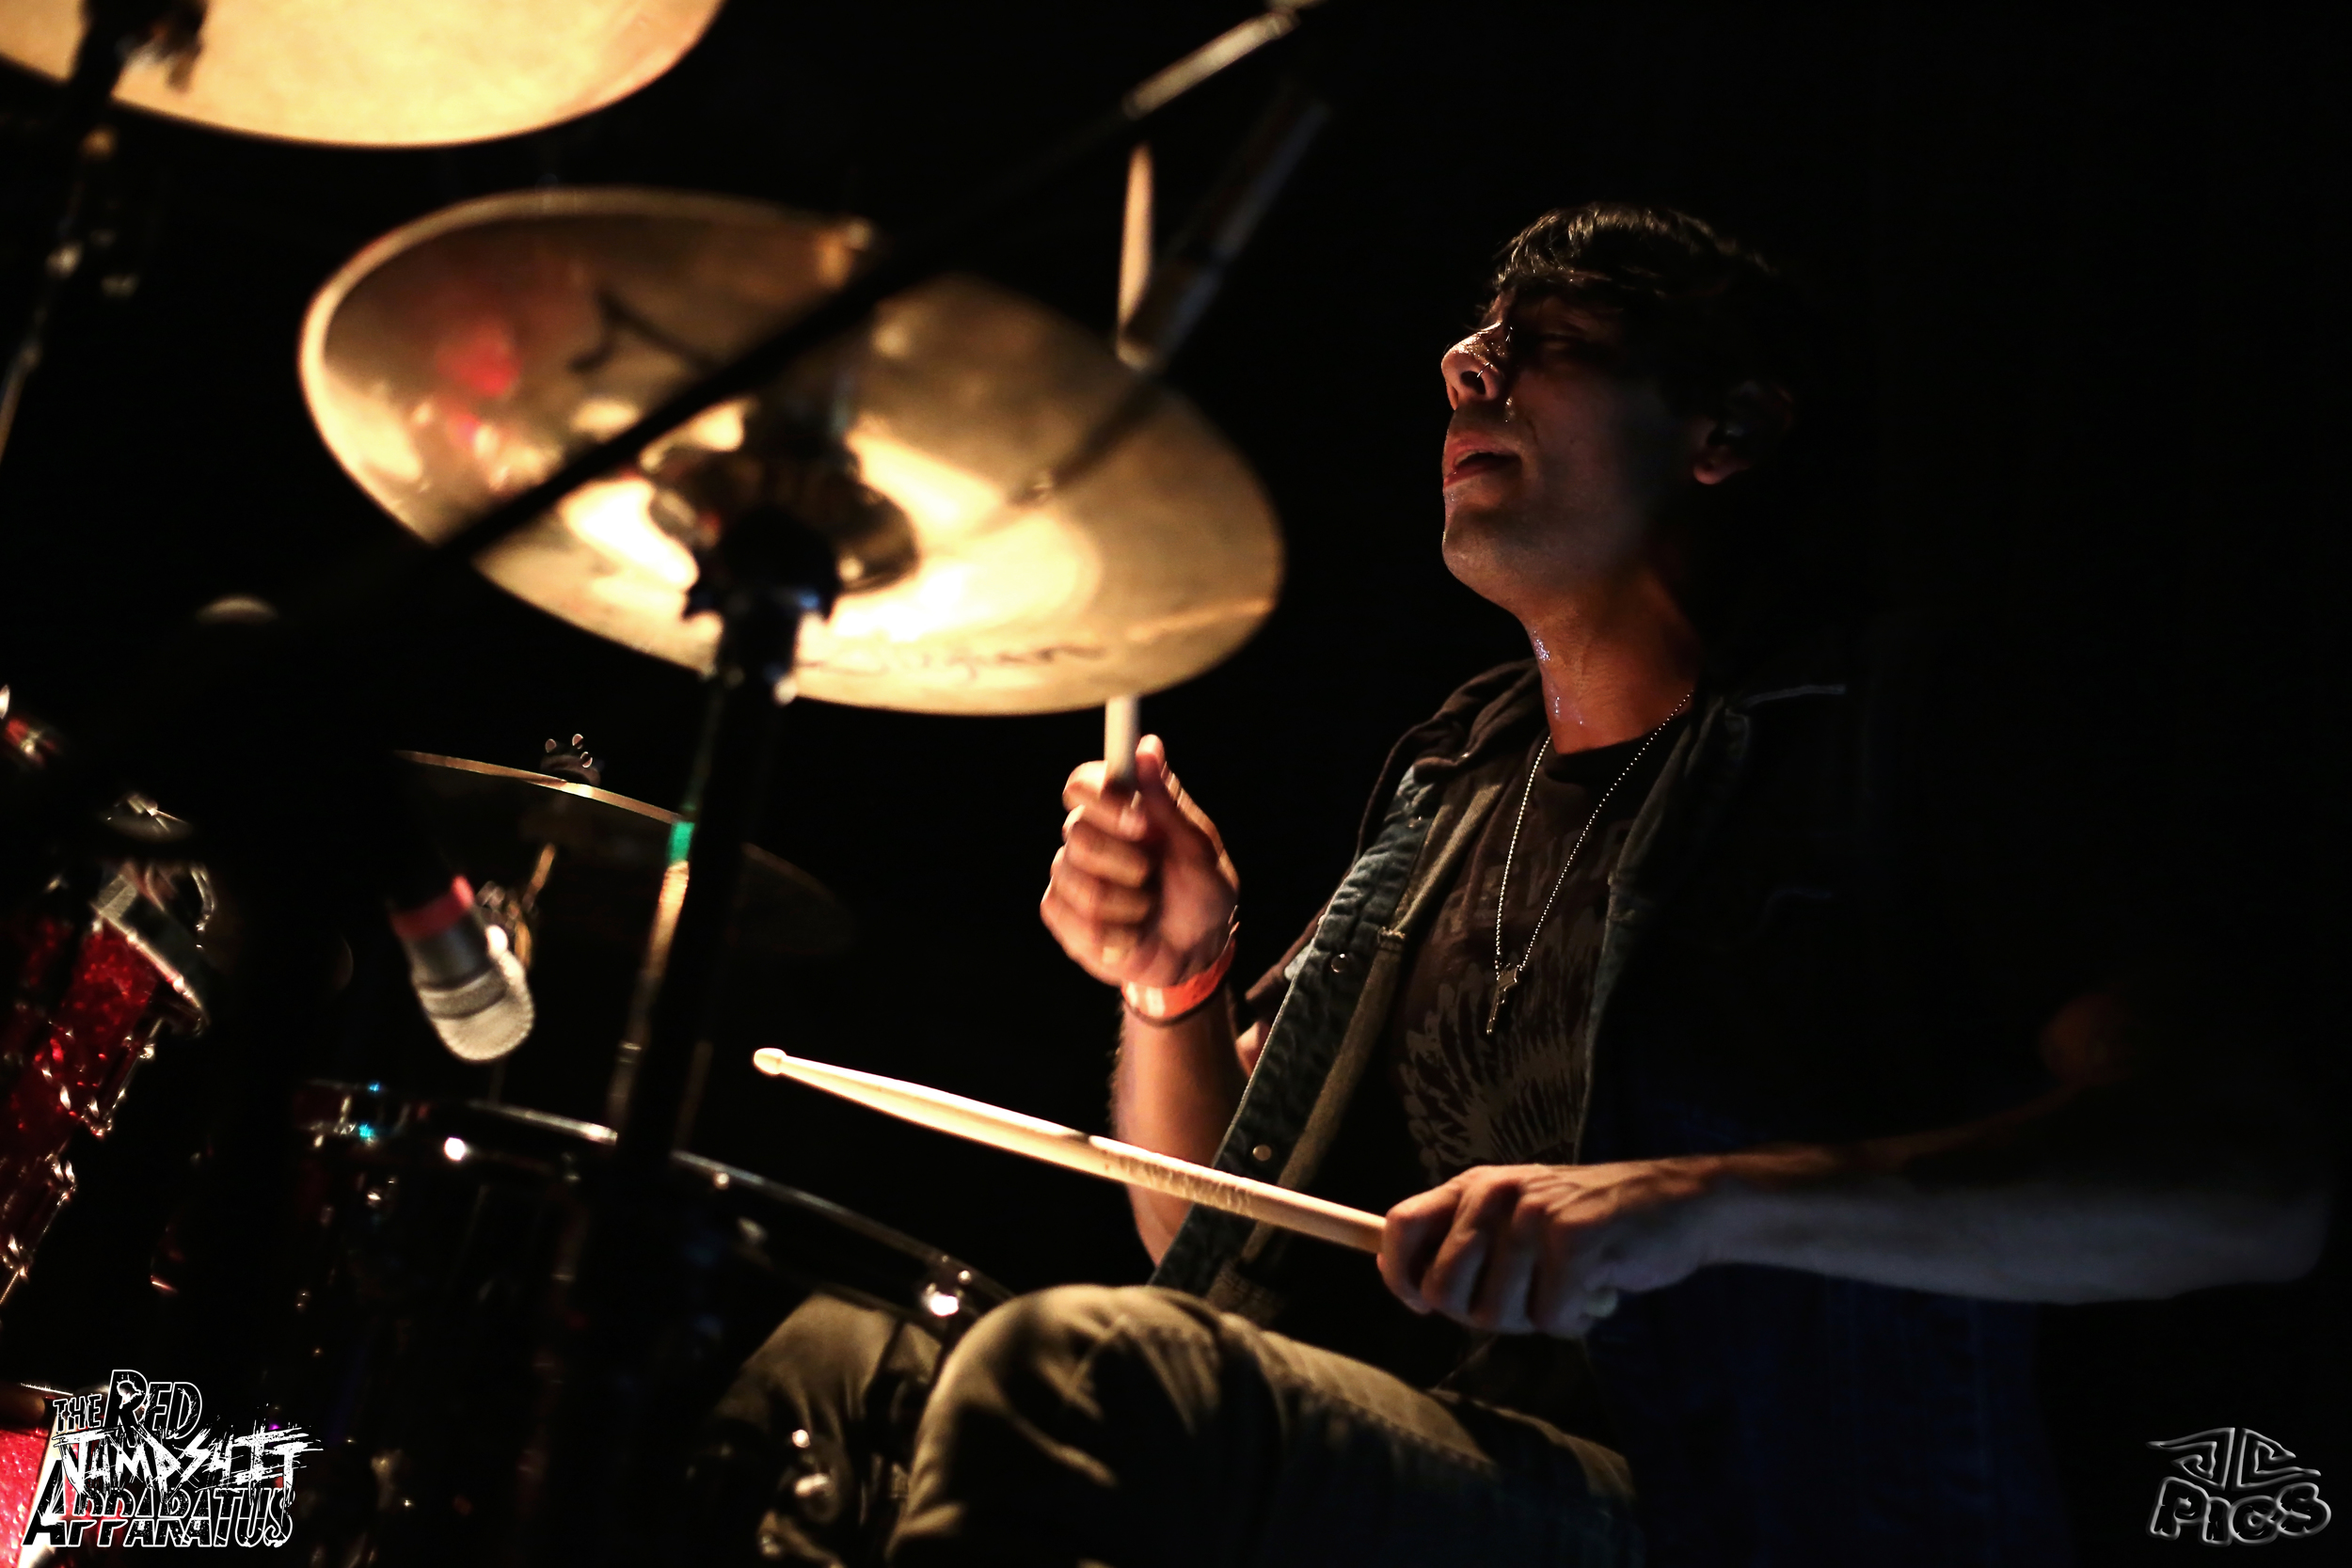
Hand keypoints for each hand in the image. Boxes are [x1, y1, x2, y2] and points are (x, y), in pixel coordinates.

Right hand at [1040, 734, 1238, 990]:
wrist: (1197, 951)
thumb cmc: (1201, 892)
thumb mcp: (1198, 849)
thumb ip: (1168, 802)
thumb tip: (1148, 747)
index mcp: (1120, 809)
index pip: (1081, 784)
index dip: (1103, 800)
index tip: (1140, 823)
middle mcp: (1089, 836)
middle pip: (1077, 833)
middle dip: (1125, 861)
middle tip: (1151, 875)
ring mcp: (1069, 875)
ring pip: (1076, 880)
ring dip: (1126, 902)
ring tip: (1146, 908)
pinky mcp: (1062, 914)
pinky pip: (1072, 917)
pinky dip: (1114, 932)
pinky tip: (1130, 933)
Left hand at [1378, 1160, 1723, 1337]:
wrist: (1683, 1203)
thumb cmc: (1595, 1223)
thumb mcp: (1520, 1217)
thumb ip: (1469, 1245)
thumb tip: (1413, 1288)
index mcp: (1474, 1186)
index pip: (1399, 1226)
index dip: (1400, 1276)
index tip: (1422, 1305)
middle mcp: (1495, 1192)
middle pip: (1443, 1290)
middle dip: (1482, 1314)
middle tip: (1528, 1299)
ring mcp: (1533, 1213)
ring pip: (1496, 1314)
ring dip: (1537, 1318)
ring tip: (1569, 1286)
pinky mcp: (1573, 1238)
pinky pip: (1550, 1318)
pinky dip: (1575, 1321)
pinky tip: (1597, 1291)